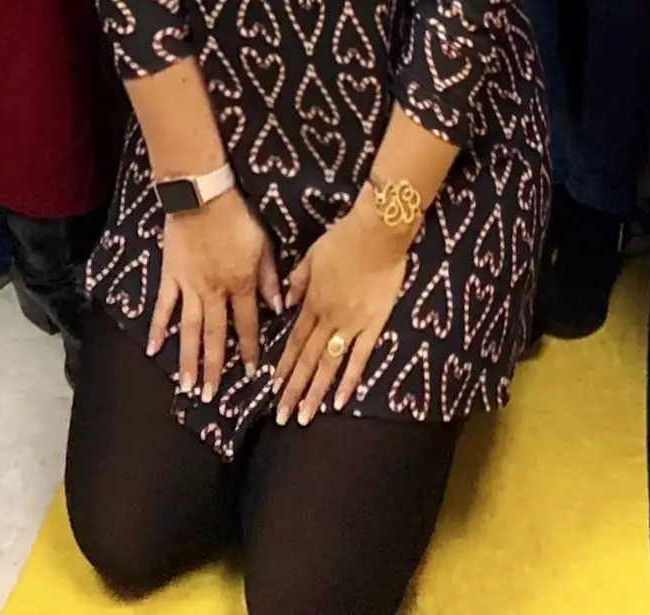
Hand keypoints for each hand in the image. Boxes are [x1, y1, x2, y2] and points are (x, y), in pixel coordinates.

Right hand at [147, 191, 277, 402]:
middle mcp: (215, 293)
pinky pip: (163, 307)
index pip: (247, 325)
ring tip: (186, 386)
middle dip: (214, 367)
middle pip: (215, 336)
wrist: (202, 196)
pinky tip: (152, 349)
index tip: (250, 373)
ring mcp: (190, 287)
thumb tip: (279, 307)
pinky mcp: (170, 277)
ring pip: (189, 330)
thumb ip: (269, 278)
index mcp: (241, 285)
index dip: (248, 349)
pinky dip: (158, 328)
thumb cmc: (237, 217)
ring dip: (188, 359)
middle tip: (210, 395)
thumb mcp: (263, 245)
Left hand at [274, 210, 408, 421]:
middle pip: (307, 359)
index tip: (272, 387)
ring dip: (315, 392)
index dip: (283, 366)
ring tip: (305, 417)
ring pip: (329, 365)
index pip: (294, 341)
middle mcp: (328, 319)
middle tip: (283, 416)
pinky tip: (340, 401)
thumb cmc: (343, 239)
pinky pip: (360, 358)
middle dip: (293, 389)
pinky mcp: (374, 325)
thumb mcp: (311, 256)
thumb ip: (297, 282)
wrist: (377, 233)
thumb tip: (285, 304)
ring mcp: (352, 325)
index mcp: (313, 302)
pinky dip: (349, 380)